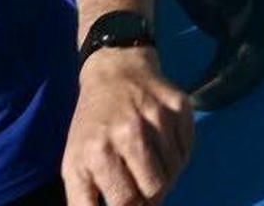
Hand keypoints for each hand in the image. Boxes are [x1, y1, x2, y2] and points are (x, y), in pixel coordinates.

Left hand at [63, 47, 193, 205]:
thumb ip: (83, 200)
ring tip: (153, 169)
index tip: (133, 203)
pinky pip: (188, 148)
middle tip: (145, 190)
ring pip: (176, 170)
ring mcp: (158, 118)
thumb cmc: (92, 125)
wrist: (116, 72)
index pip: (125, 201)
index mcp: (99, 152)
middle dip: (152, 196)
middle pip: (156, 187)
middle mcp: (130, 133)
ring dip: (167, 177)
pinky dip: (178, 158)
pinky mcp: (180, 106)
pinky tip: (165, 151)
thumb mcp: (74, 164)